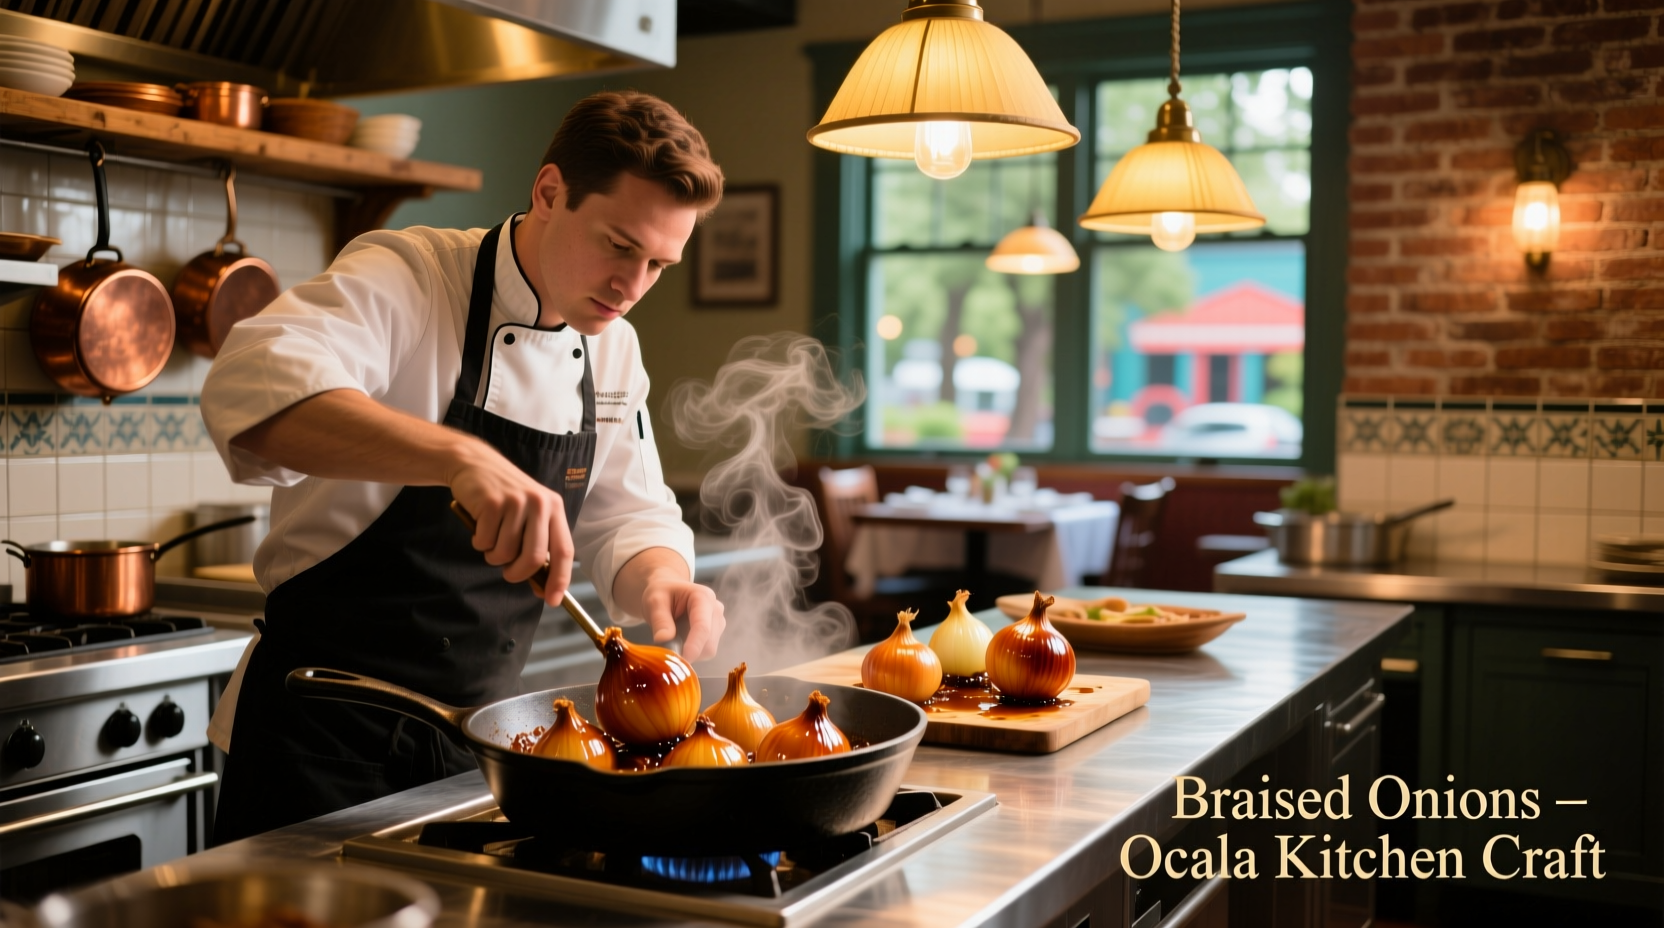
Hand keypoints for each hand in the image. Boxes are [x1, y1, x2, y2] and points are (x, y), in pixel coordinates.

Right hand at [447, 438, 572, 606]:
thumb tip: (544, 587)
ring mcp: (516, 502)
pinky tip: (480, 525)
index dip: (560, 579)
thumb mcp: (529, 514)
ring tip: (491, 539)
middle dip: (517, 574)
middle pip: (534, 558)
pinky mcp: (492, 503)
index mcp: (554, 508)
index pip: (564, 550)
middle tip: (507, 573)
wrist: (474, 464)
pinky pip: (485, 541)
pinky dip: (479, 542)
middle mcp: (540, 504)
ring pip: (505, 553)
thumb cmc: (504, 496)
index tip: (553, 600)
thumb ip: (538, 544)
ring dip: (493, 556)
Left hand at [639, 578, 725, 661]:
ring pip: (709, 649)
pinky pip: (706, 651)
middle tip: (668, 650)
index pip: (703, 626)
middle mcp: (716, 610)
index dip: (694, 646)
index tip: (682, 659)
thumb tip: (663, 640)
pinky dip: (693, 652)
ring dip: (691, 653)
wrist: (668, 592)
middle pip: (709, 642)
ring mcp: (718, 622)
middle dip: (690, 651)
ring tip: (674, 640)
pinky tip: (681, 641)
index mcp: (703, 597)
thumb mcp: (654, 601)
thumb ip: (660, 620)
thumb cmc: (662, 593)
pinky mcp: (716, 633)